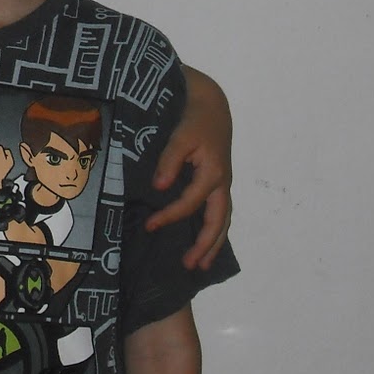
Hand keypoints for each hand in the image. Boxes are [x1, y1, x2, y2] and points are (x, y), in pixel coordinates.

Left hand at [146, 65, 232, 268]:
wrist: (213, 107)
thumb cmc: (194, 121)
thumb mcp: (180, 136)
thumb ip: (169, 161)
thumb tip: (159, 187)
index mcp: (212, 174)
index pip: (189, 203)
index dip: (170, 216)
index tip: (150, 225)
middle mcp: (222, 184)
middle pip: (218, 222)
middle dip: (204, 245)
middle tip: (189, 265)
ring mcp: (224, 185)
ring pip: (223, 221)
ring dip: (213, 244)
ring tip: (201, 265)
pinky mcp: (220, 183)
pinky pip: (220, 213)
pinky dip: (215, 230)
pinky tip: (205, 243)